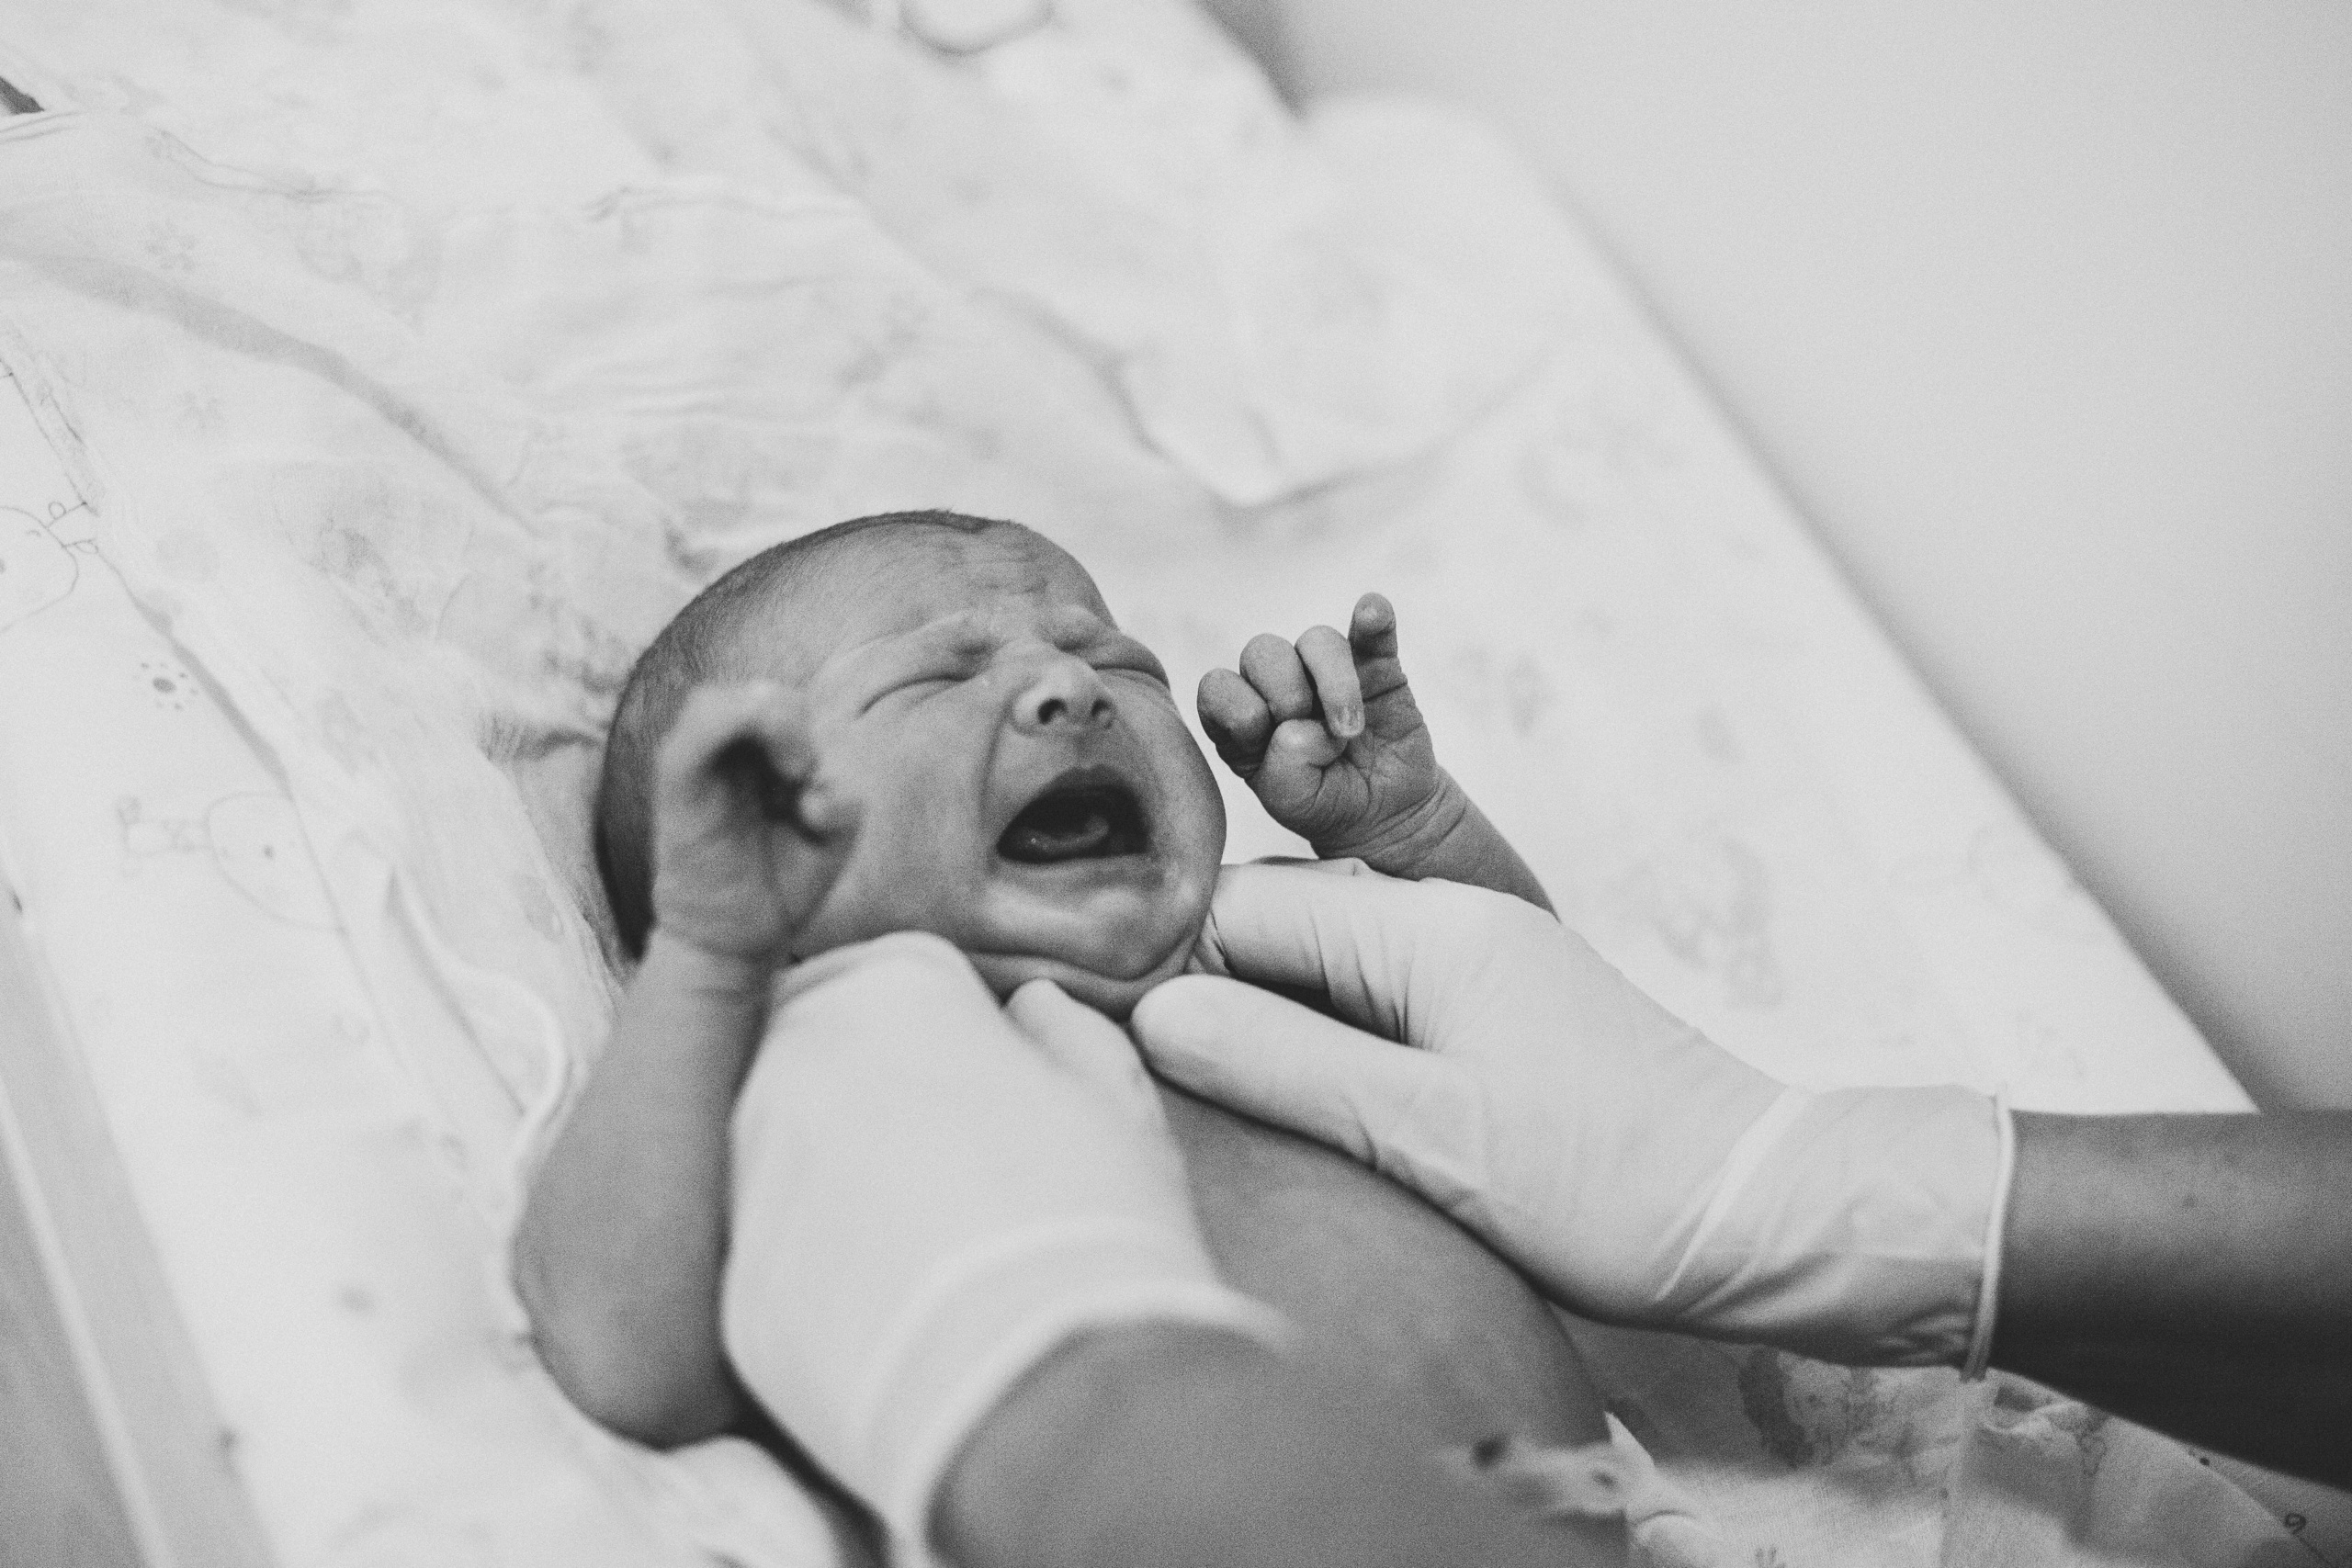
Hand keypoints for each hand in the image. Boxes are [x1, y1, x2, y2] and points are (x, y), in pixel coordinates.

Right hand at [649, 681, 855, 964]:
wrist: (739, 939)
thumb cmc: (784, 881)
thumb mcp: (831, 839)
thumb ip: (842, 802)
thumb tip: (814, 792)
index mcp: (757, 754)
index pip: (779, 700)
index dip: (807, 723)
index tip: (814, 775)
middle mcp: (721, 754)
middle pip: (752, 692)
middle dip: (791, 717)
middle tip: (803, 770)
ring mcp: (693, 769)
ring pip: (712, 702)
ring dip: (764, 720)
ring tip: (793, 772)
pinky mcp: (675, 793)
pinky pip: (688, 742)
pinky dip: (725, 730)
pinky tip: (776, 775)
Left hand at [723, 934, 1283, 1551]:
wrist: (1043, 1393)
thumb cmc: (1096, 1228)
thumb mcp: (1111, 1102)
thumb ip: (1064, 1038)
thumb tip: (1035, 1013)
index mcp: (891, 983)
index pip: (906, 982)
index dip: (960, 1047)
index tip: (995, 1103)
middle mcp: (791, 1051)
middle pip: (823, 1053)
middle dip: (874, 1099)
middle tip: (954, 1176)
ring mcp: (742, 1160)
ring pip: (779, 1151)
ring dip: (834, 1185)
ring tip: (925, 1255)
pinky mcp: (724, 1269)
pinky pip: (766, 1253)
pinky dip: (811, 1277)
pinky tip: (884, 1320)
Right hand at [1133, 865, 2008, 1367]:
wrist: (1768, 1217)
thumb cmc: (1608, 1180)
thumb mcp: (1424, 1132)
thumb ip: (1283, 1064)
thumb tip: (1156, 1009)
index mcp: (1427, 927)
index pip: (1246, 907)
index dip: (1172, 968)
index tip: (1115, 1042)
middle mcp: (1451, 928)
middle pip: (1284, 936)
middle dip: (1216, 999)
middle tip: (1156, 1091)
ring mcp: (1483, 975)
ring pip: (1330, 982)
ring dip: (1276, 1038)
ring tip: (1229, 1115)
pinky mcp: (1505, 1030)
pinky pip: (1384, 1019)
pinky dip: (1336, 1061)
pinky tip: (1319, 1123)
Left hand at [1198, 594, 1462, 863]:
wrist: (1385, 810)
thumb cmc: (1325, 802)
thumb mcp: (1292, 802)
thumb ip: (1283, 769)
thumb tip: (1305, 725)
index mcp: (1242, 717)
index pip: (1218, 687)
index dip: (1237, 710)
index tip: (1261, 742)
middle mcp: (1279, 684)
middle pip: (1263, 652)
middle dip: (1284, 694)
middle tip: (1310, 735)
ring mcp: (1327, 671)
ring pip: (1317, 641)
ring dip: (1333, 685)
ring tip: (1349, 732)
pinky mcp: (1376, 667)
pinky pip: (1372, 629)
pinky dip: (1373, 617)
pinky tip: (1373, 612)